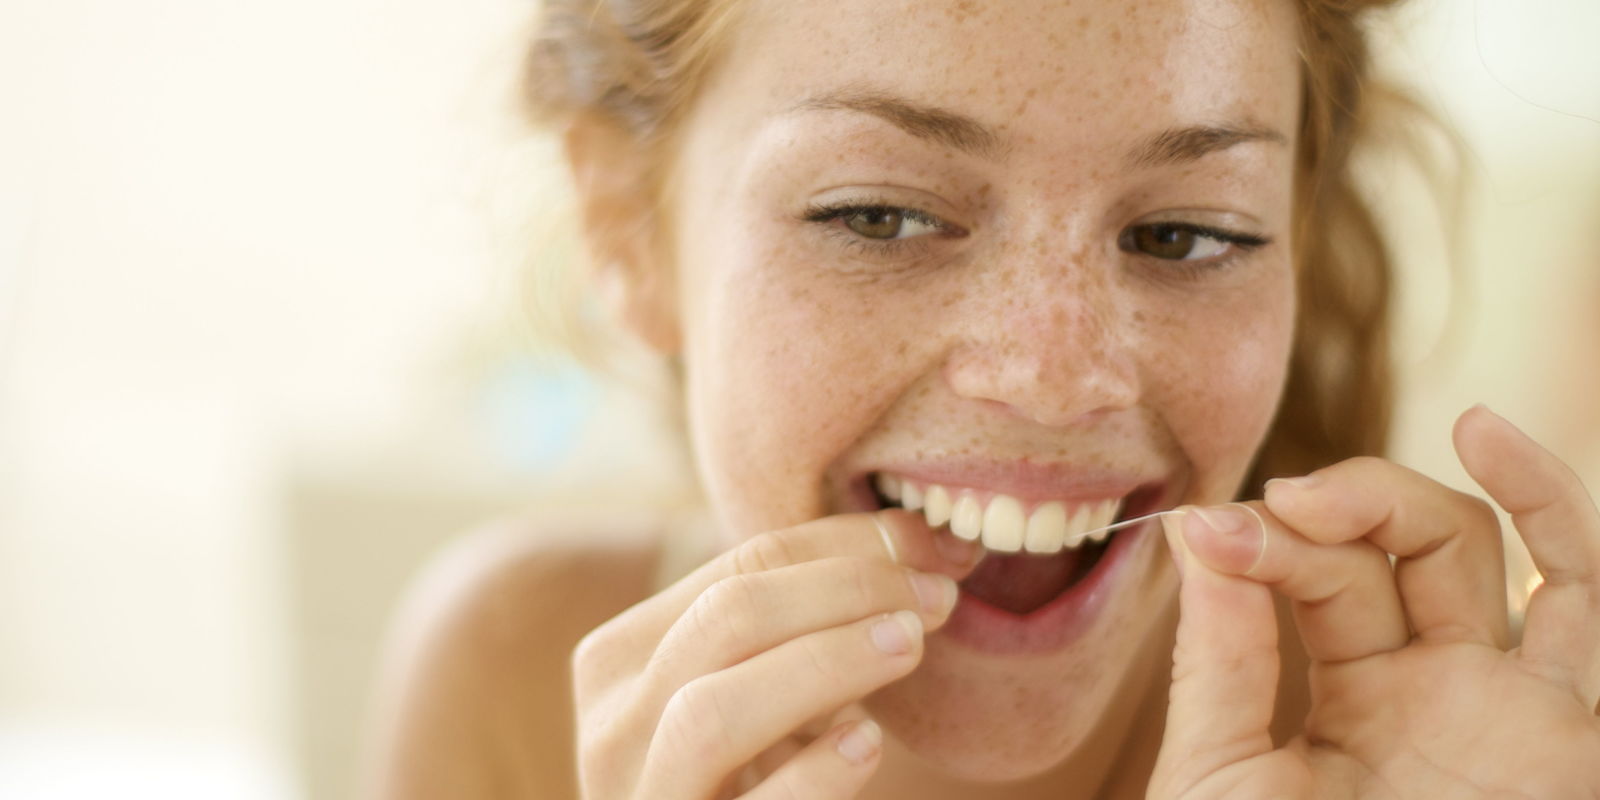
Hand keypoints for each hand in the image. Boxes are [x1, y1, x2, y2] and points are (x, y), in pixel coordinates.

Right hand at [570, 509, 982, 799]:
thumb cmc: (750, 776)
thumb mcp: (763, 690)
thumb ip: (813, 622)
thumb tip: (929, 545)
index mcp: (624, 658)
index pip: (740, 566)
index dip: (848, 546)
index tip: (934, 549)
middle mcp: (613, 728)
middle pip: (724, 620)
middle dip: (844, 592)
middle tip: (935, 598)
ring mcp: (644, 799)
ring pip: (711, 712)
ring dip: (824, 664)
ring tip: (909, 646)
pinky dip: (813, 774)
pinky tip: (867, 745)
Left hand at [1148, 405, 1599, 798]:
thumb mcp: (1219, 775)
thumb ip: (1221, 657)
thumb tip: (1194, 528)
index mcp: (1347, 699)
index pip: (1314, 577)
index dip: (1264, 540)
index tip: (1207, 533)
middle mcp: (1432, 689)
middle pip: (1391, 547)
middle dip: (1328, 513)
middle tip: (1273, 516)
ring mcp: (1502, 699)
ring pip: (1472, 550)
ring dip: (1399, 497)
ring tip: (1324, 499)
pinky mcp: (1565, 725)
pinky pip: (1581, 598)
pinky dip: (1550, 503)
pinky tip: (1483, 431)